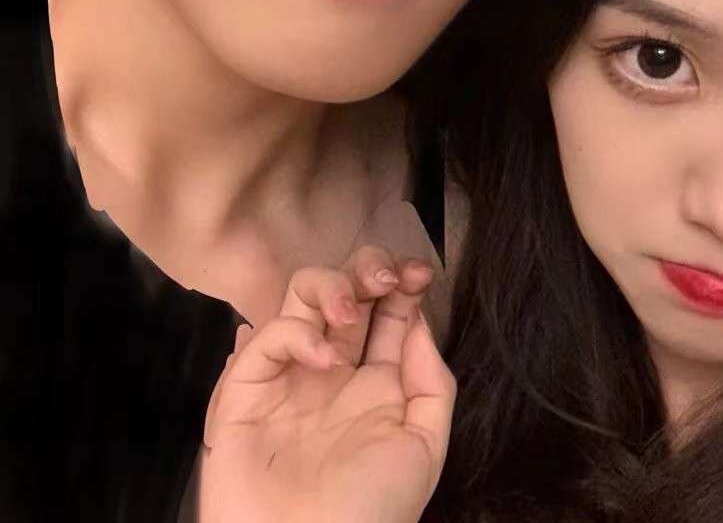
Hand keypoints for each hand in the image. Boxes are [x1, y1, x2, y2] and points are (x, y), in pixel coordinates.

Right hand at [198, 246, 455, 522]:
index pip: (388, 310)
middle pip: (345, 288)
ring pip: (300, 295)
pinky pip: (267, 338)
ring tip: (352, 312)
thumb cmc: (371, 514)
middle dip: (367, 267)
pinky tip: (326, 360)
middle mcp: (333, 370)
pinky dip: (298, 334)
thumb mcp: (424, 446)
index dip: (403, 282)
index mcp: (376, 382)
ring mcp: (289, 376)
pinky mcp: (247, 392)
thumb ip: (431, 380)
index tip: (420, 272)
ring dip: (331, 285)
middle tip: (385, 278)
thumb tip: (418, 319)